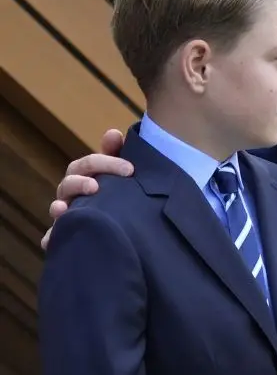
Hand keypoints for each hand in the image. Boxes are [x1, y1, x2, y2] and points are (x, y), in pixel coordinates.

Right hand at [41, 129, 130, 248]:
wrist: (122, 217)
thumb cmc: (117, 187)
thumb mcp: (120, 170)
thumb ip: (116, 152)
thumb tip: (113, 133)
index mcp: (86, 174)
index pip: (89, 164)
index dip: (106, 163)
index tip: (130, 169)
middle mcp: (73, 191)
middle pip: (69, 183)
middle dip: (80, 183)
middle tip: (95, 186)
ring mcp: (68, 211)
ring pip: (58, 207)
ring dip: (59, 207)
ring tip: (63, 209)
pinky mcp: (66, 232)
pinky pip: (54, 236)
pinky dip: (50, 238)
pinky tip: (49, 241)